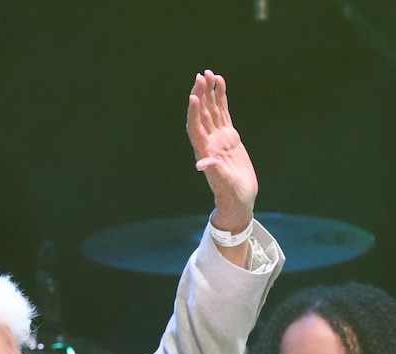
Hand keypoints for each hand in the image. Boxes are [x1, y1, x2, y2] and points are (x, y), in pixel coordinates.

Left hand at [187, 70, 255, 233]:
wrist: (239, 200)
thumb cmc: (231, 195)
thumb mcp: (224, 185)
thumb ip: (214, 172)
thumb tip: (200, 164)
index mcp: (205, 152)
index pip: (196, 128)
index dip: (194, 113)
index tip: (194, 96)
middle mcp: (209, 142)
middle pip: (202, 114)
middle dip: (200, 95)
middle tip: (201, 76)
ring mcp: (219, 138)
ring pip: (211, 111)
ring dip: (209, 93)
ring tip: (208, 73)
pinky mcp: (229, 137)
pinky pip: (224, 113)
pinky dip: (221, 99)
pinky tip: (221, 83)